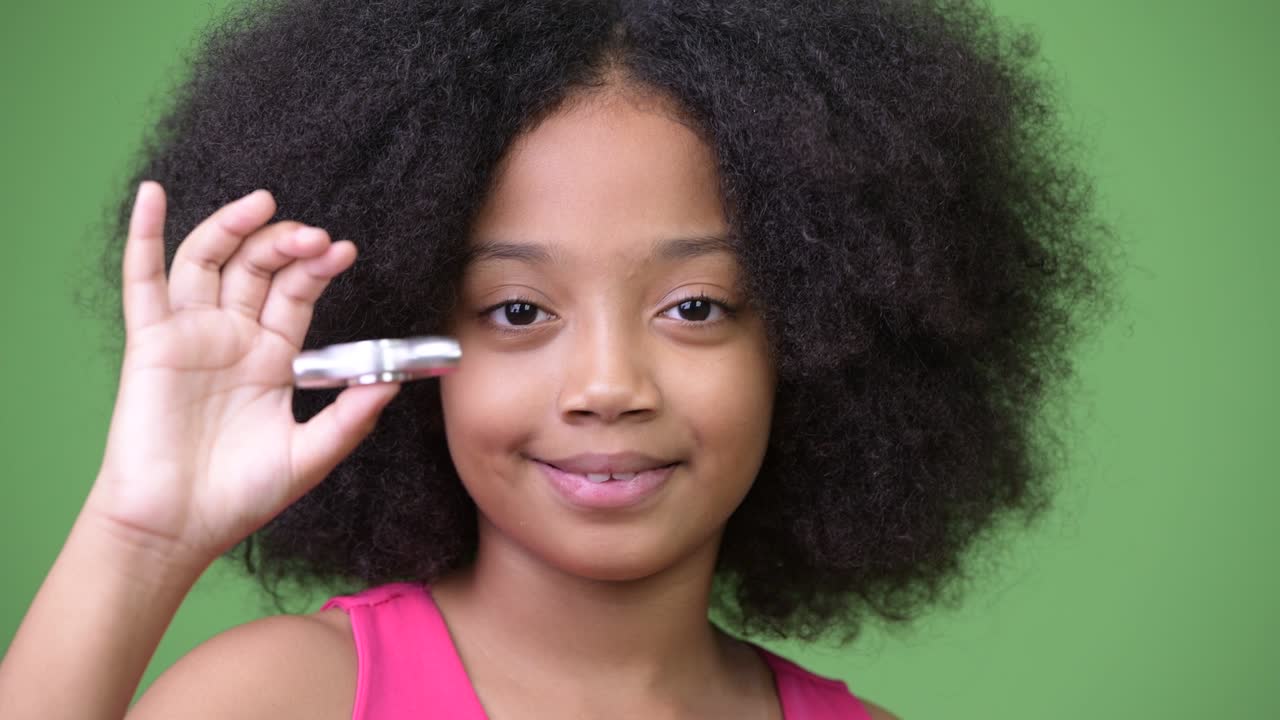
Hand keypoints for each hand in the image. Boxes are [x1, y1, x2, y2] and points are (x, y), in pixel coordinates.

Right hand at [86, 182, 399, 565]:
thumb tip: (392, 382)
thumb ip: (349, 419)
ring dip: (233, 226)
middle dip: (287, 244)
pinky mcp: (151, 343)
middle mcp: (233, 337)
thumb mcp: (310, 456)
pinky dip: (145, 235)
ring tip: (262, 204)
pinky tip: (153, 196)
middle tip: (314, 237)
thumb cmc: (240, 496)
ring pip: (208, 261)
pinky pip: (143, 281)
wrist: (178, 526)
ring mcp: (191, 336)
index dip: (318, 268)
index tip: (343, 251)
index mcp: (273, 358)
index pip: (298, 294)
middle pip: (259, 268)